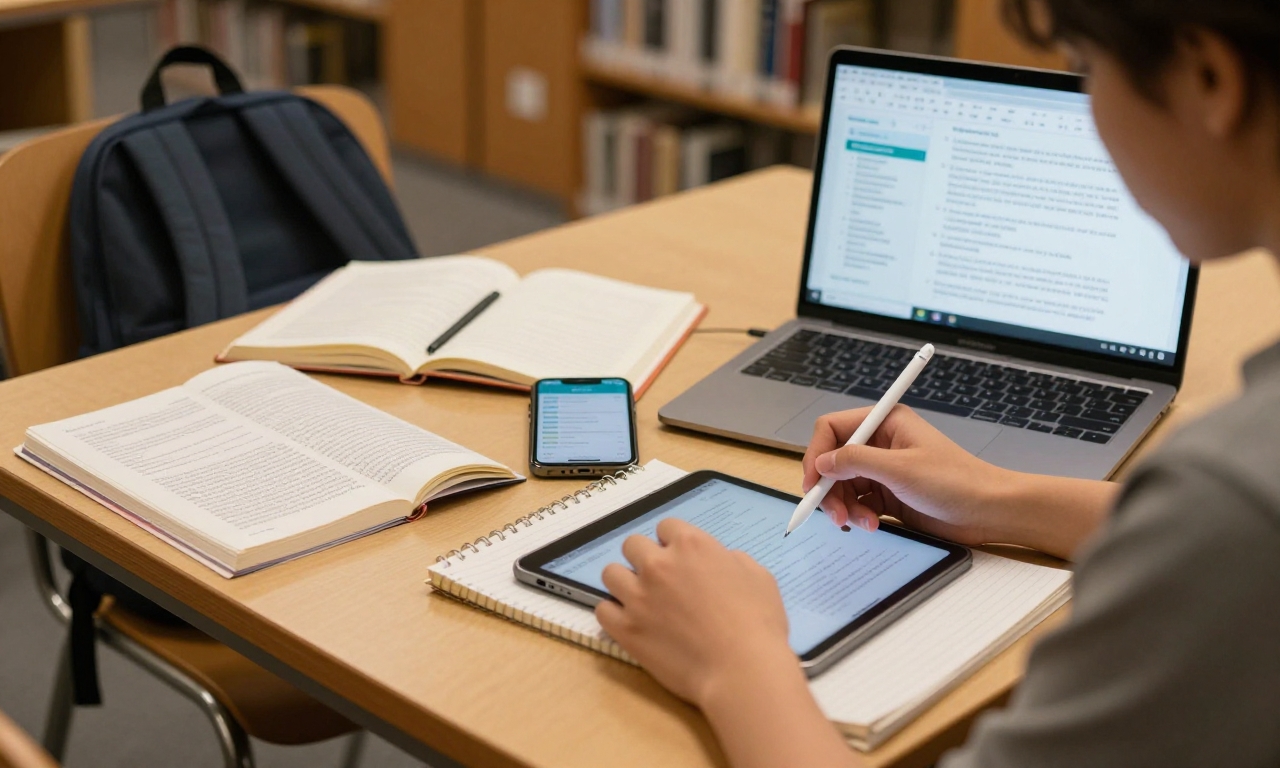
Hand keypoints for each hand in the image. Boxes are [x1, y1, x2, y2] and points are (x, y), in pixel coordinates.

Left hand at [595, 518, 798, 708]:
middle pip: (632, 545)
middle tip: (660, 580)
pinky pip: (602, 609)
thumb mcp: (758, 577)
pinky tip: (629, 621)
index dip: (673, 543)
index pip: (666, 527)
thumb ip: (731, 560)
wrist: (742, 670)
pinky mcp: (626, 628)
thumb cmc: (758, 624)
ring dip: (625, 582)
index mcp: (691, 545)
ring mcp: (638, 596)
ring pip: (611, 573)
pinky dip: (613, 613)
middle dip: (645, 558)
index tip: (680, 560)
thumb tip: (719, 562)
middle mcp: (659, 564)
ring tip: (640, 599)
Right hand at [800, 405, 1009, 545]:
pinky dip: (858, 516)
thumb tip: (821, 463)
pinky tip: (873, 525)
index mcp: (884, 422)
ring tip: (863, 524)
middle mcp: (880, 443)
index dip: (816, 454)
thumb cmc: (955, 481)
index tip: (812, 483)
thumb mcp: (900, 469)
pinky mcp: (888, 494)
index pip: (832, 429)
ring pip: (842, 486)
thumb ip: (856, 462)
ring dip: (845, 507)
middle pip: (833, 461)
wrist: (989, 511)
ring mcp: (883, 470)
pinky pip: (857, 503)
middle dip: (829, 489)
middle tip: (834, 516)